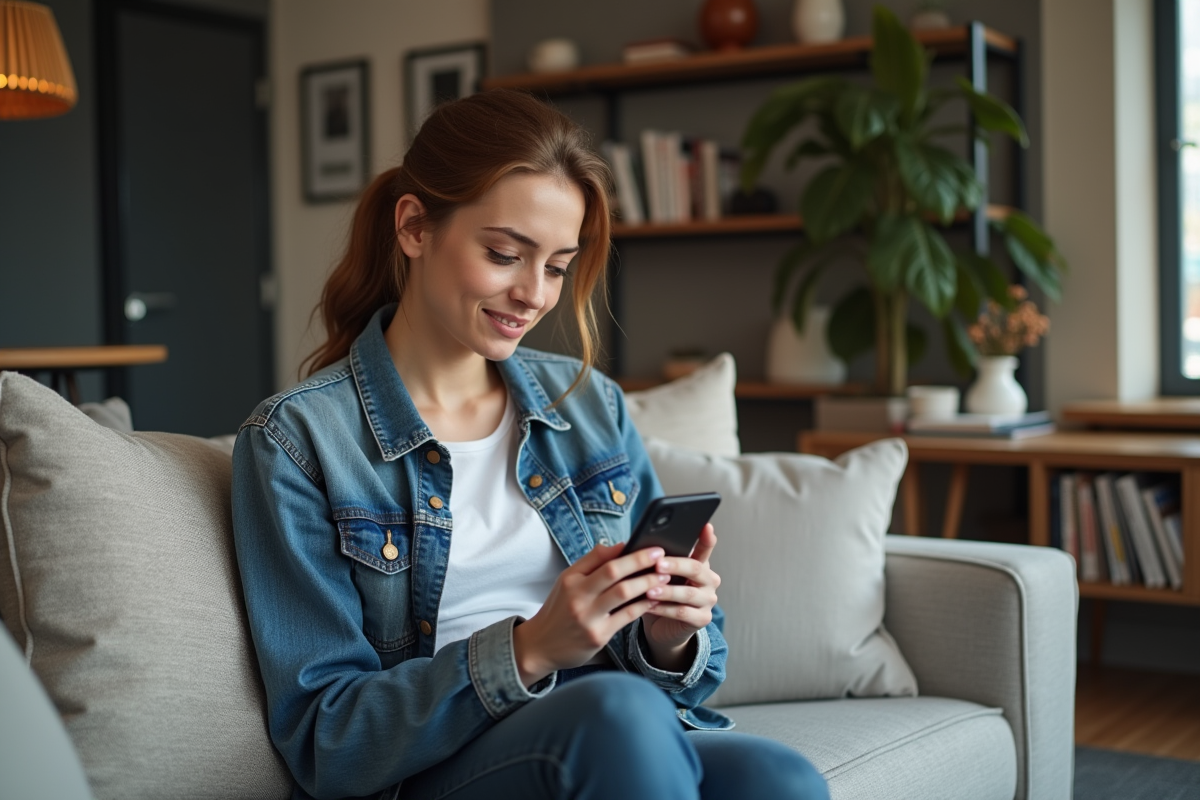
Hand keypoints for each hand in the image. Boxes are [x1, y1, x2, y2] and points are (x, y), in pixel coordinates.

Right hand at [512, 542, 669, 686]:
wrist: (540, 646)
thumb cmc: (559, 610)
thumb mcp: (567, 581)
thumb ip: (591, 562)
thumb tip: (618, 546)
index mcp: (571, 580)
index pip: (604, 559)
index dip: (630, 553)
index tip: (651, 548)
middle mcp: (578, 597)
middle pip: (614, 572)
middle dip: (642, 562)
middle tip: (663, 558)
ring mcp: (588, 618)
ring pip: (623, 594)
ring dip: (647, 583)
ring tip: (664, 577)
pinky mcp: (598, 636)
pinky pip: (627, 616)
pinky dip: (644, 605)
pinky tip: (655, 599)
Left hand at [641, 524, 719, 671]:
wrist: (662, 625)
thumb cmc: (660, 593)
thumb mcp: (659, 574)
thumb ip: (657, 560)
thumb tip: (639, 546)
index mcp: (700, 563)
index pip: (706, 546)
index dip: (707, 537)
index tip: (706, 525)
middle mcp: (709, 580)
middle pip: (695, 568)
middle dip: (675, 565)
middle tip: (657, 564)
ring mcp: (708, 600)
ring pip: (688, 593)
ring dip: (667, 591)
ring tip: (649, 589)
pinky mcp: (702, 619)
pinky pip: (682, 613)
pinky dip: (664, 609)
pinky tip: (649, 606)